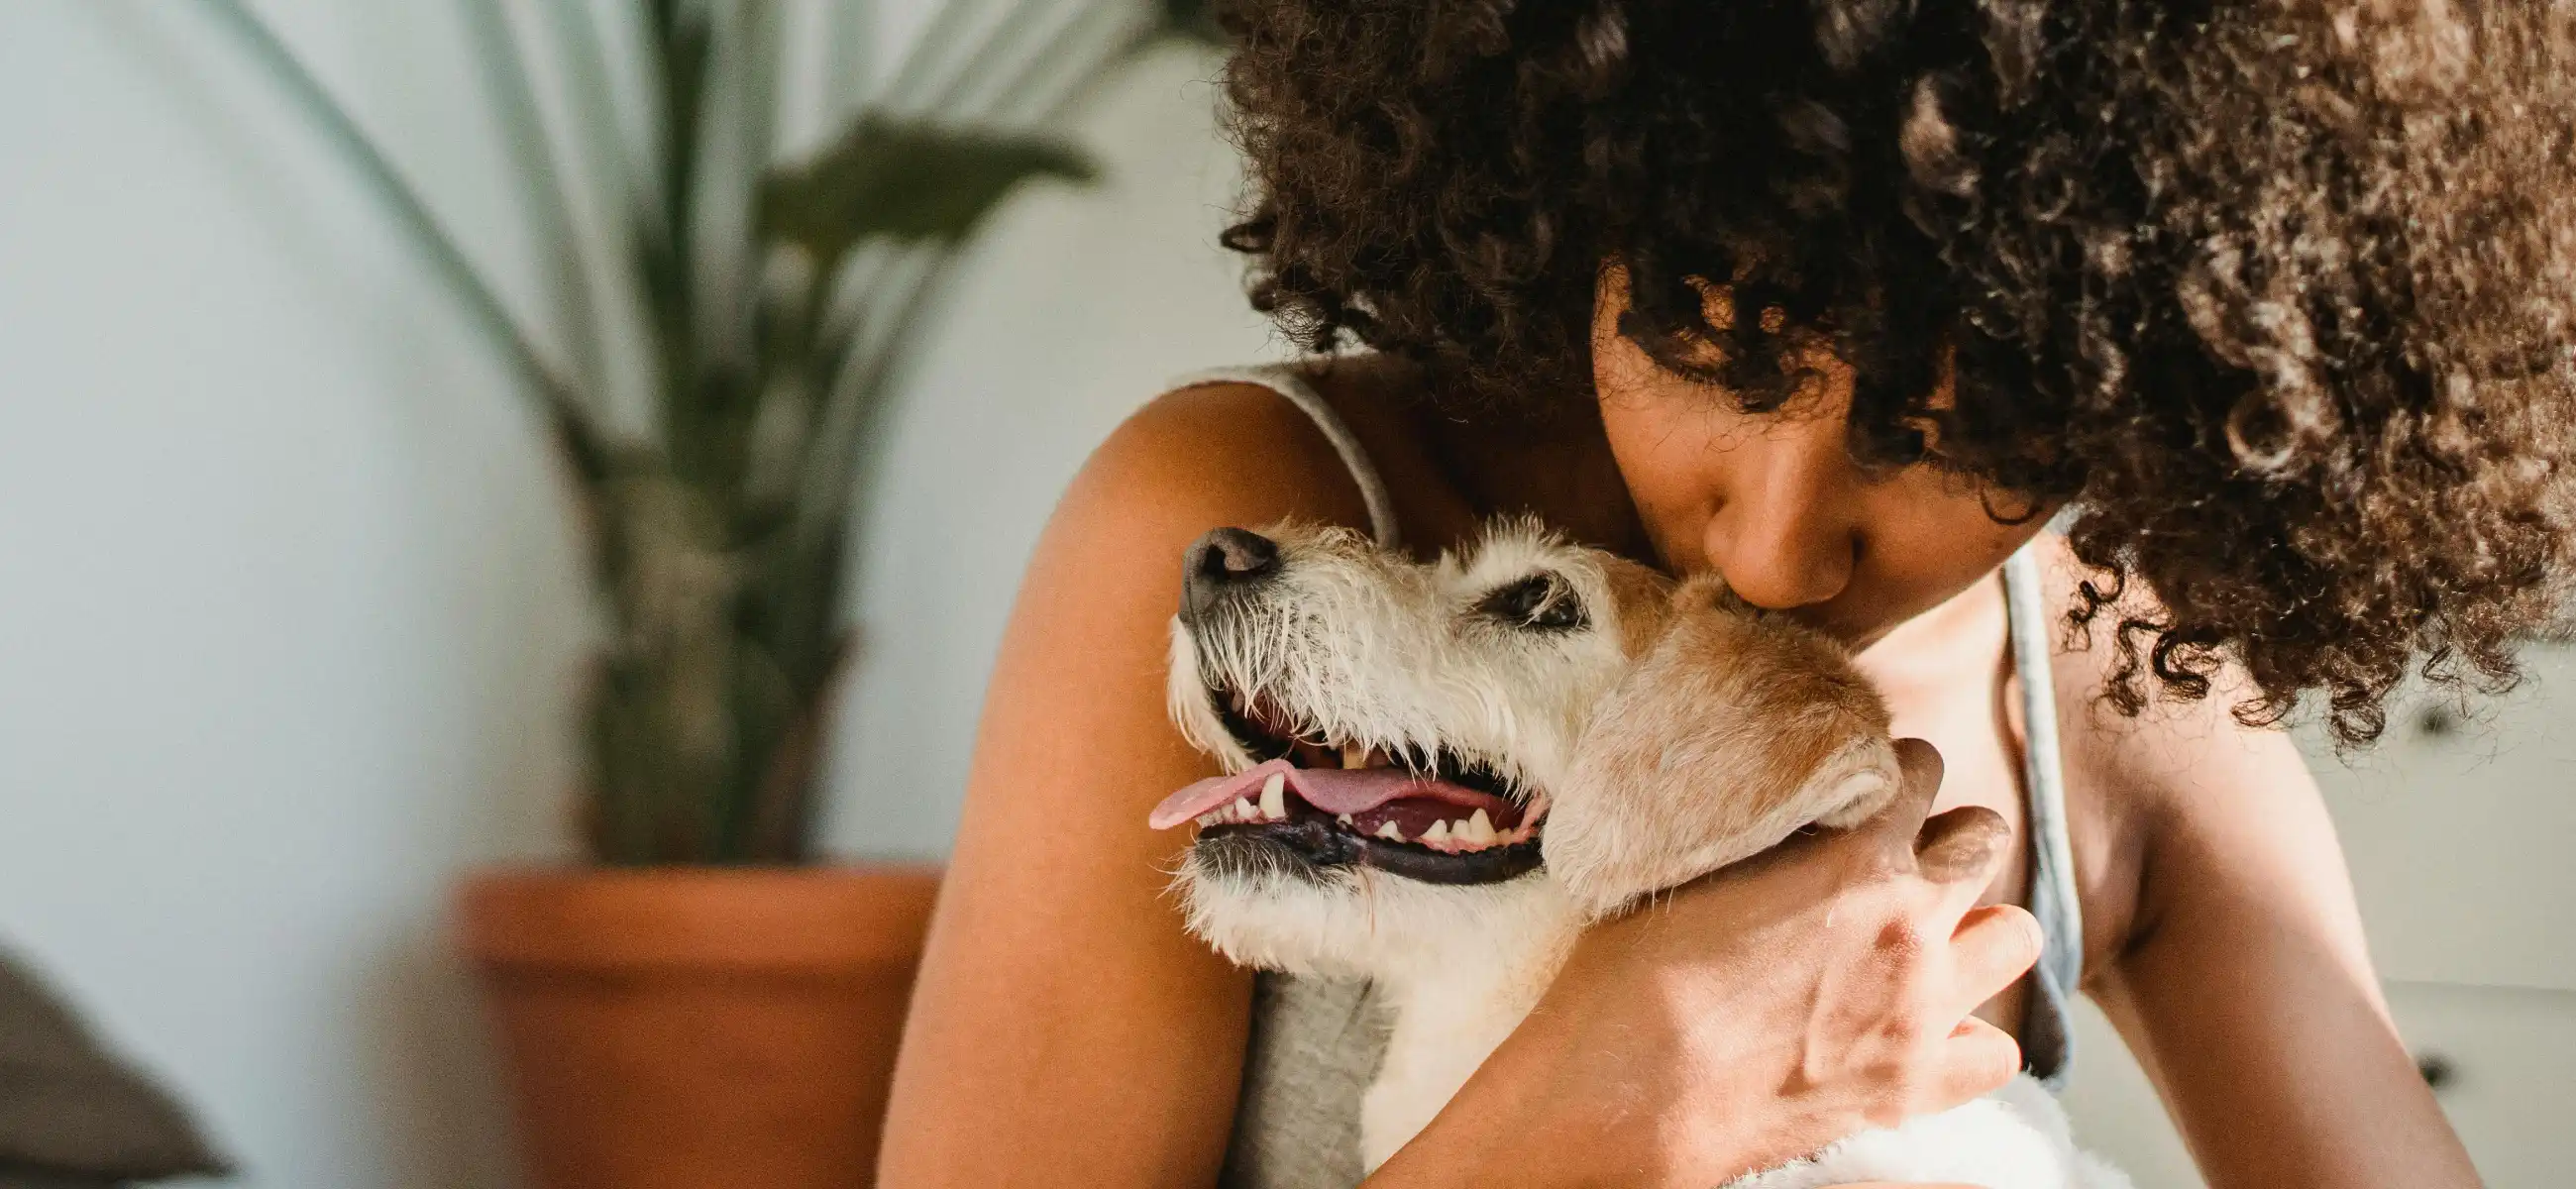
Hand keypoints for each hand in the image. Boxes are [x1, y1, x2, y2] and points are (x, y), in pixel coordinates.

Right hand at [1369, 739, 2039, 1188]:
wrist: (1631, 1089)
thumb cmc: (1634, 973)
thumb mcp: (1699, 866)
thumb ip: (1774, 831)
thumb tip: (1793, 807)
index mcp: (1857, 853)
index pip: (1920, 770)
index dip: (1893, 774)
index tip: (1872, 788)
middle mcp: (1911, 921)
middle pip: (1983, 839)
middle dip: (1947, 837)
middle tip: (1902, 857)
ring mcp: (1924, 1008)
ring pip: (2016, 936)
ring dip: (1977, 926)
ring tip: (1930, 937)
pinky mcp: (1917, 1084)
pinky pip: (1999, 1051)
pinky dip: (1969, 1038)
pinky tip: (1925, 1030)